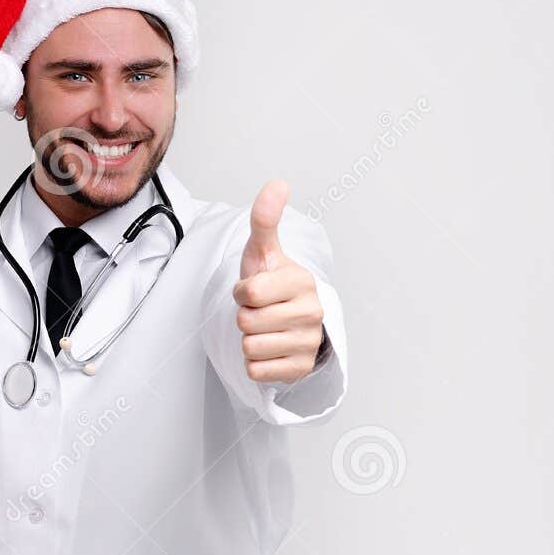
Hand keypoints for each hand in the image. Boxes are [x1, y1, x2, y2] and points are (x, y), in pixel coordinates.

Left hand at [233, 179, 324, 383]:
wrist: (288, 320)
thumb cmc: (272, 284)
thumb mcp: (263, 252)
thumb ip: (265, 220)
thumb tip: (277, 183)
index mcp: (302, 282)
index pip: (248, 293)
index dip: (242, 292)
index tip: (254, 290)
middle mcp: (312, 313)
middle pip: (246, 321)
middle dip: (244, 317)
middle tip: (260, 311)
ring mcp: (309, 343)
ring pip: (250, 347)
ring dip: (249, 340)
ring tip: (264, 329)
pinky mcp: (301, 370)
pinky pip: (256, 371)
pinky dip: (255, 363)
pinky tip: (270, 349)